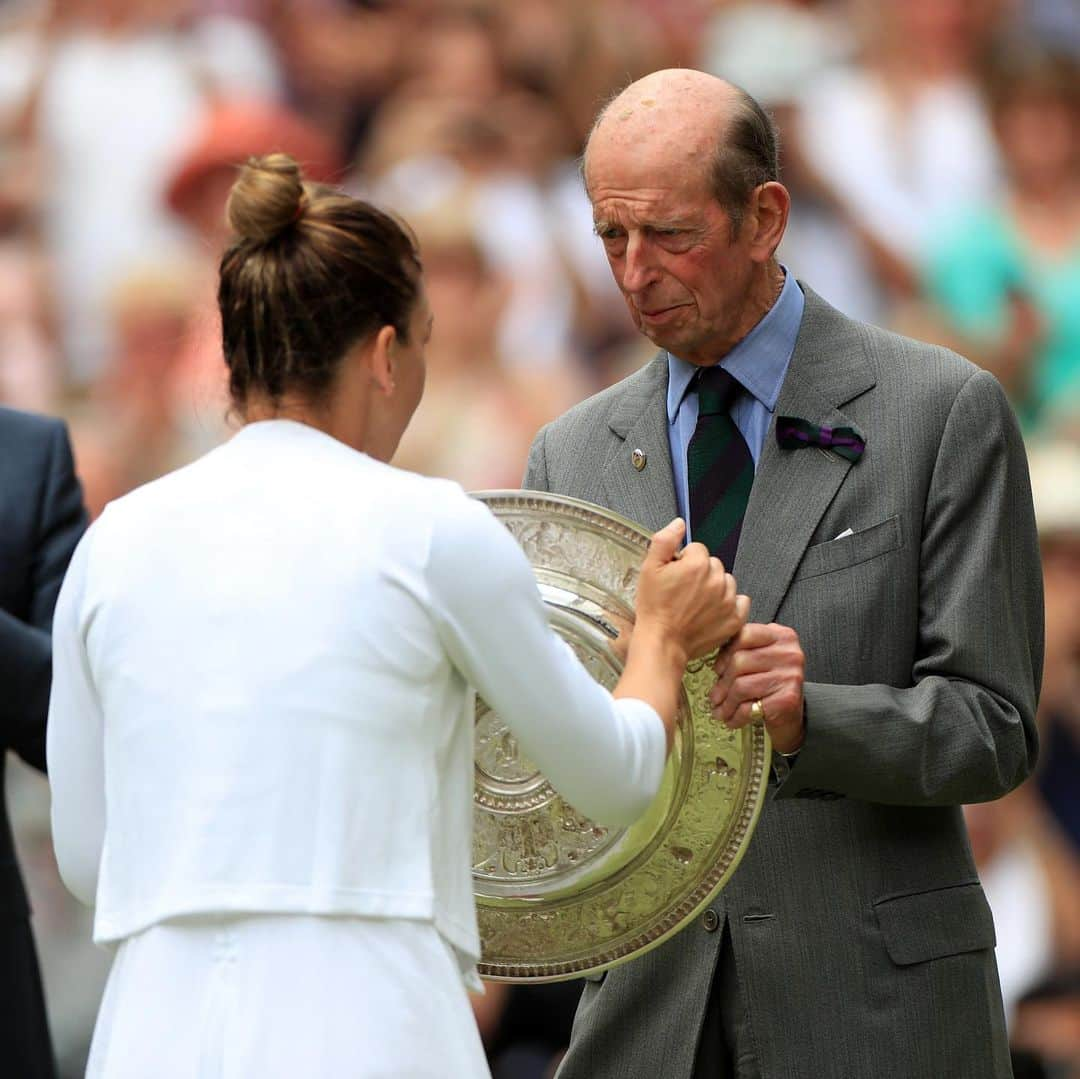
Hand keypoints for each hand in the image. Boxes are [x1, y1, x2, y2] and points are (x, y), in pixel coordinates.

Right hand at [634, 518, 747, 662]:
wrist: (662, 642)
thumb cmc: (654, 608)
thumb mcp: (649, 569)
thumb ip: (664, 541)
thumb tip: (678, 524)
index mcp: (697, 564)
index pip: (697, 549)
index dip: (684, 561)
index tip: (675, 575)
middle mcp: (717, 579)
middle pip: (713, 564)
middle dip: (700, 573)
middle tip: (683, 591)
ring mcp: (728, 600)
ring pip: (726, 581)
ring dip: (715, 587)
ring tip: (696, 602)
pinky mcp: (734, 619)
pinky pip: (741, 601)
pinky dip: (731, 604)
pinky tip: (714, 610)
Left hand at [709, 622, 804, 754]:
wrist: (792, 715)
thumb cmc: (771, 684)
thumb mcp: (760, 658)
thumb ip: (742, 648)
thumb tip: (709, 652)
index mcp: (781, 636)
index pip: (744, 634)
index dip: (725, 653)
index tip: (717, 669)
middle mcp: (789, 653)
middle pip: (740, 661)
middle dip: (722, 683)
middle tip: (714, 696)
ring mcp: (790, 676)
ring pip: (741, 686)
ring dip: (726, 703)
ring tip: (719, 711)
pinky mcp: (787, 699)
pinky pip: (750, 707)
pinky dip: (736, 716)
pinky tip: (731, 720)